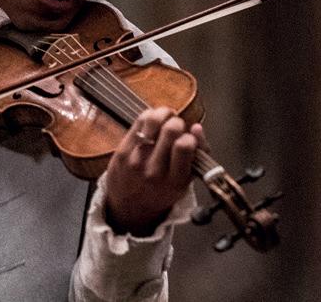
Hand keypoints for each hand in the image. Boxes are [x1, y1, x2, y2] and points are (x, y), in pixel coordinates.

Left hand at [103, 106, 201, 235]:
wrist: (130, 208)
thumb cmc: (161, 192)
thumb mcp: (184, 183)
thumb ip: (198, 157)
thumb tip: (197, 128)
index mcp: (175, 181)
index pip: (184, 146)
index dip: (190, 136)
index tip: (189, 139)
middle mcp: (155, 171)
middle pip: (170, 130)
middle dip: (178, 122)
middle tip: (177, 127)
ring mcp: (137, 160)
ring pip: (153, 120)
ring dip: (163, 113)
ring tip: (166, 119)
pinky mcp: (123, 151)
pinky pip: (138, 121)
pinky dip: (149, 116)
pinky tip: (153, 123)